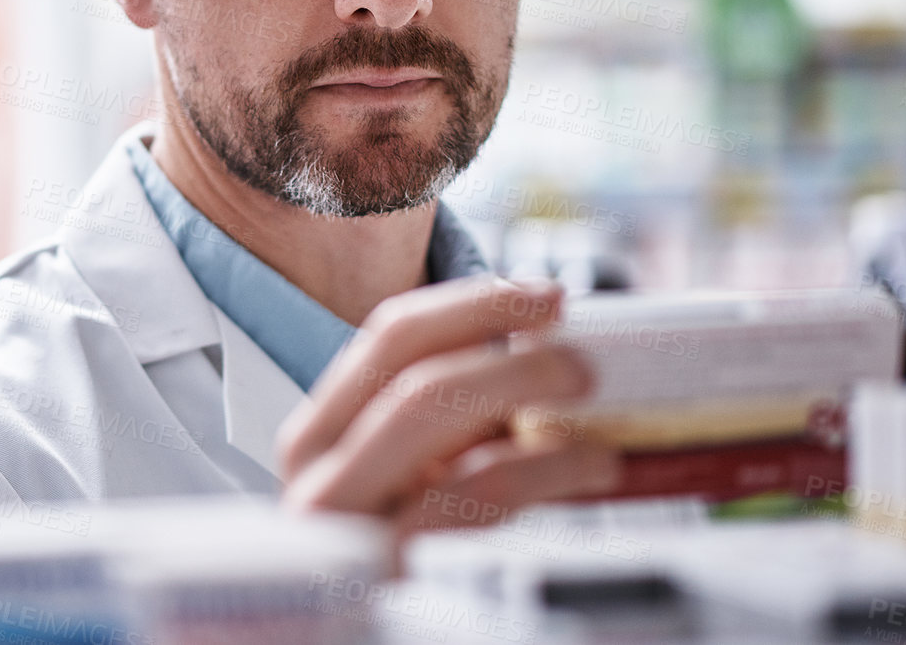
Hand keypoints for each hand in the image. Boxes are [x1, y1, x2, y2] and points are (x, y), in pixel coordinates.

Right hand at [276, 276, 620, 561]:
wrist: (374, 644)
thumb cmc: (404, 564)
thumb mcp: (407, 487)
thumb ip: (449, 429)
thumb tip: (545, 354)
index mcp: (316, 437)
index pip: (387, 337)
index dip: (471, 304)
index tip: (544, 295)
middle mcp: (317, 473)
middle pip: (408, 371)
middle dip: (503, 344)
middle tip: (577, 354)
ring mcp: (345, 523)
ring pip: (427, 416)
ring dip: (522, 391)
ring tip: (589, 402)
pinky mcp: (388, 568)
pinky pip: (469, 492)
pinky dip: (541, 467)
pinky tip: (589, 464)